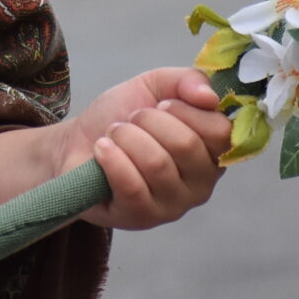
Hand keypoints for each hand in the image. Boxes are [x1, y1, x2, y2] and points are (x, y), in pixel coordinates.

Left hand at [66, 67, 233, 231]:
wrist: (78, 142)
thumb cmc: (122, 116)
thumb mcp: (155, 86)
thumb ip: (187, 80)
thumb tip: (210, 97)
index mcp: (212, 152)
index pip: (220, 132)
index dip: (186, 110)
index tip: (161, 104)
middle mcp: (201, 184)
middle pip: (186, 145)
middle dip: (148, 120)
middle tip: (131, 120)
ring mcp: (173, 206)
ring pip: (156, 163)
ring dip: (125, 137)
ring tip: (114, 135)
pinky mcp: (142, 218)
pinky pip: (132, 186)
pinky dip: (111, 159)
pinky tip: (102, 150)